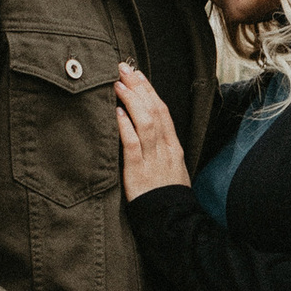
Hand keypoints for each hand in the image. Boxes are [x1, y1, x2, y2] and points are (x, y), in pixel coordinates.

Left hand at [115, 63, 189, 197]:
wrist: (174, 222)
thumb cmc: (167, 197)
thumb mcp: (170, 169)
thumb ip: (158, 149)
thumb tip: (141, 130)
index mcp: (173, 147)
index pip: (163, 111)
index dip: (149, 90)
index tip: (137, 73)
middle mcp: (165, 149)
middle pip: (154, 110)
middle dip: (139, 87)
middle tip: (123, 69)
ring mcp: (154, 160)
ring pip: (146, 123)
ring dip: (131, 101)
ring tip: (117, 85)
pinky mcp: (140, 173)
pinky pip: (133, 145)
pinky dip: (125, 127)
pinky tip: (116, 113)